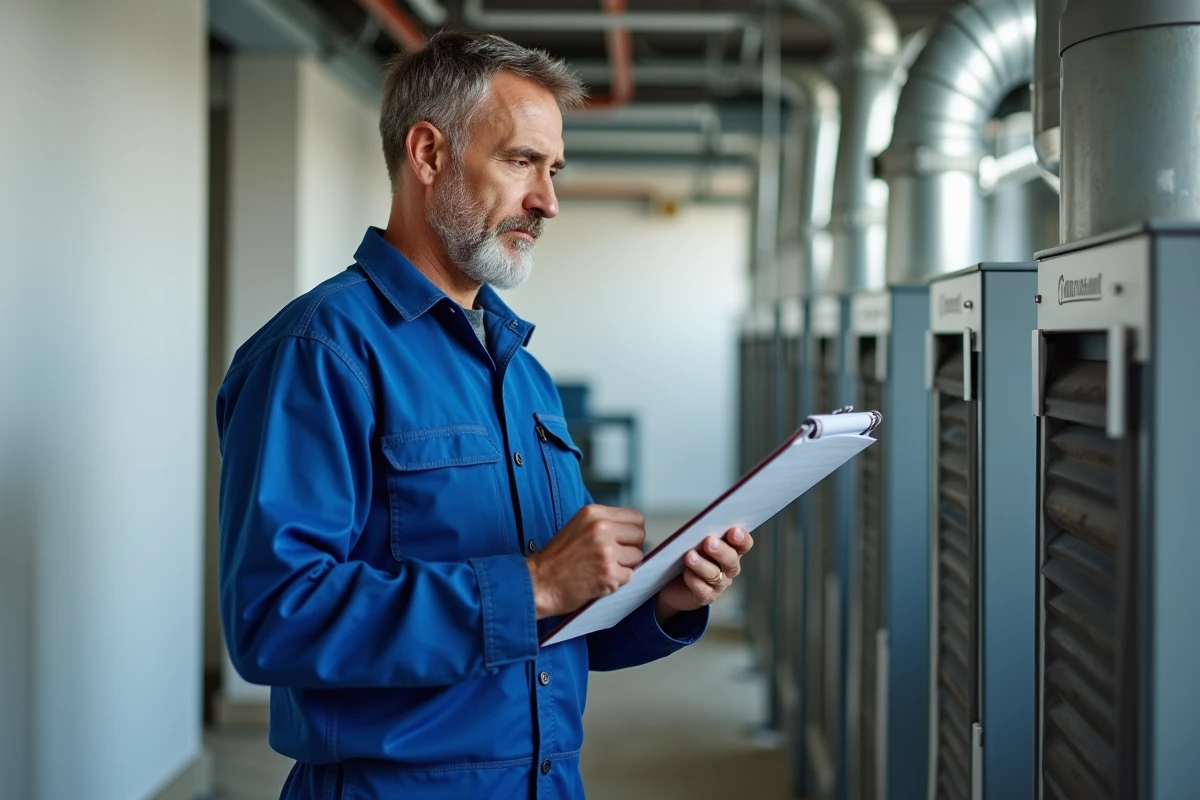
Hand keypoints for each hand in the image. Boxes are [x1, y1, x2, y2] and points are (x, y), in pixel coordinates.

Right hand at [526, 505, 645, 618]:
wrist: (539, 582)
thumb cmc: (556, 558)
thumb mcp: (578, 527)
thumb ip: (603, 523)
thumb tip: (631, 530)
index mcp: (594, 513)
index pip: (635, 517)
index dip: (632, 531)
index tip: (625, 541)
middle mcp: (601, 528)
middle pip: (639, 536)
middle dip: (630, 548)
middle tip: (614, 557)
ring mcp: (606, 551)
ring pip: (636, 557)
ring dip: (624, 566)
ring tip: (602, 568)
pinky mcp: (609, 573)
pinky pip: (629, 576)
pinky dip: (617, 581)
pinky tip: (600, 580)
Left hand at [655, 527, 752, 623]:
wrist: (671, 584)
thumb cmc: (685, 558)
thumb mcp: (694, 543)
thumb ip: (700, 535)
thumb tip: (697, 526)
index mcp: (730, 551)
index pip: (743, 544)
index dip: (742, 538)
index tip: (734, 531)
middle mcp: (728, 569)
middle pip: (731, 560)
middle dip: (721, 551)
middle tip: (709, 541)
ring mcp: (718, 585)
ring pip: (715, 575)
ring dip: (703, 564)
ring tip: (690, 555)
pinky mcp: (705, 597)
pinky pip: (702, 589)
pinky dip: (693, 579)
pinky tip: (686, 572)